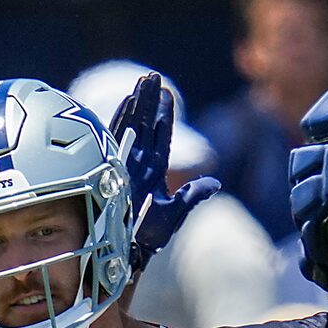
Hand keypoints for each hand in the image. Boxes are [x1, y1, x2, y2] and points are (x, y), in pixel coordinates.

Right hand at [107, 72, 218, 266]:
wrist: (125, 251)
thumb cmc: (147, 236)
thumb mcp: (174, 213)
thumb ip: (193, 195)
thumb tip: (216, 182)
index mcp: (155, 171)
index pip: (161, 137)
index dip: (164, 115)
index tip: (166, 93)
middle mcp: (140, 163)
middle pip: (146, 124)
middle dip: (150, 101)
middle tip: (154, 77)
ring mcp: (125, 163)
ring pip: (133, 126)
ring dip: (138, 103)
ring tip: (143, 81)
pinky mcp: (112, 168)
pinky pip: (116, 139)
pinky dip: (121, 120)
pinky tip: (126, 102)